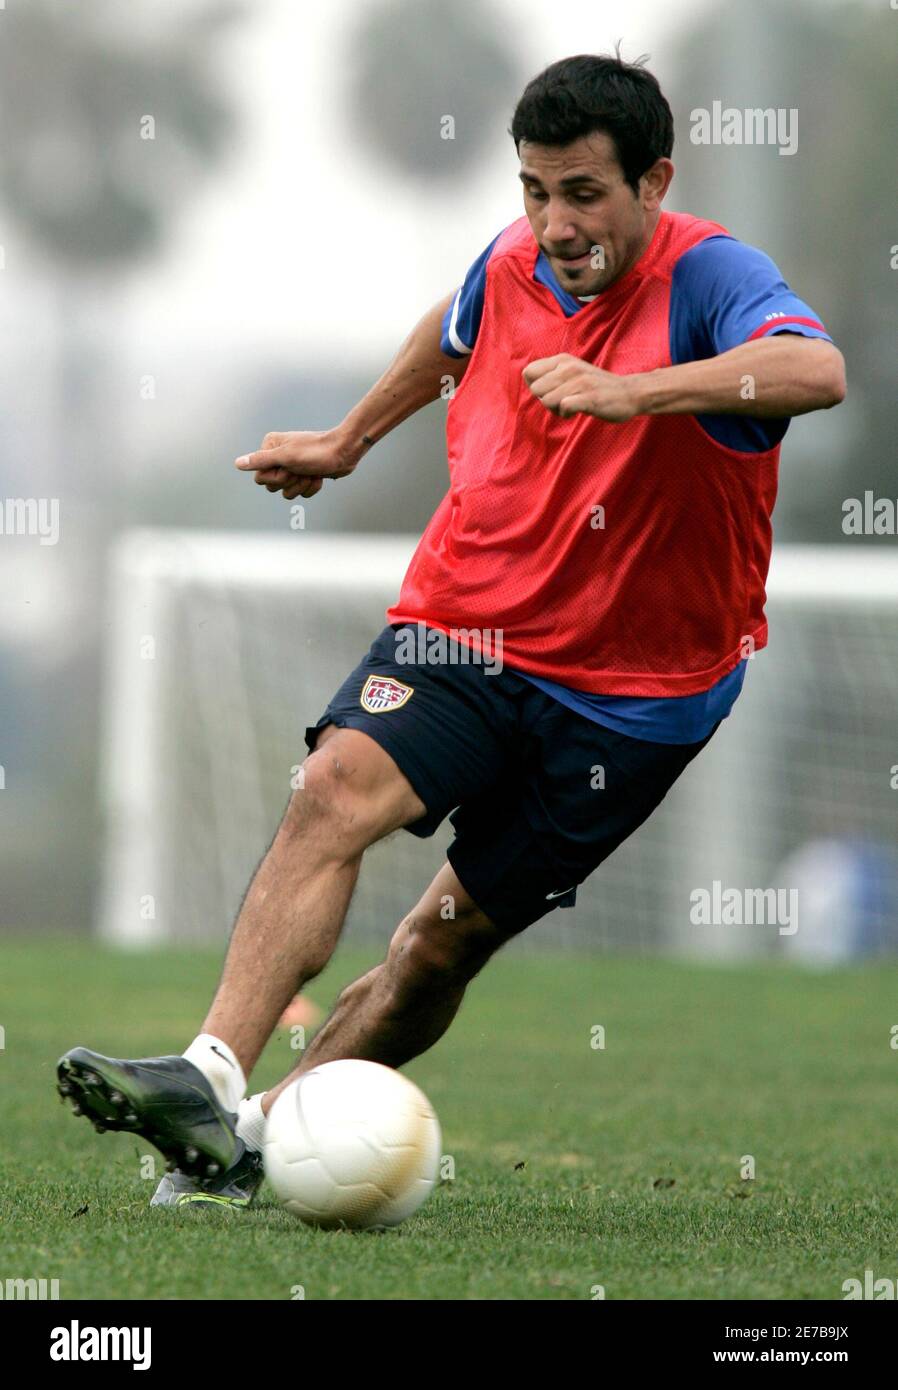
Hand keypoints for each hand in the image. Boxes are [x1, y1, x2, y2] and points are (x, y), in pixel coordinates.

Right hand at [235, 428, 360, 500]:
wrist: (344, 452)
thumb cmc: (316, 452)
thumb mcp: (286, 457)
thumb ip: (261, 461)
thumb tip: (238, 464)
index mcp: (270, 447)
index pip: (260, 477)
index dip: (275, 478)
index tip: (288, 468)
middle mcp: (278, 456)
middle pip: (272, 486)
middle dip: (289, 482)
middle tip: (301, 470)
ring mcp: (292, 466)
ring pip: (286, 492)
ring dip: (301, 486)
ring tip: (311, 473)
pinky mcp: (304, 475)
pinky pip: (300, 493)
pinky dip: (310, 487)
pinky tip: (318, 477)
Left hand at [522, 354, 642, 421]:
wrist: (629, 393)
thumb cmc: (596, 387)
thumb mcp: (572, 372)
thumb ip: (552, 374)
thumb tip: (531, 384)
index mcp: (563, 360)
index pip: (528, 372)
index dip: (536, 387)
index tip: (552, 391)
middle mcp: (569, 367)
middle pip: (536, 390)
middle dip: (546, 400)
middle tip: (563, 401)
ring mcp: (579, 381)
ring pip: (547, 400)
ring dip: (557, 410)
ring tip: (572, 406)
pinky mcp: (588, 396)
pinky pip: (563, 407)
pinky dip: (567, 414)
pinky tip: (577, 411)